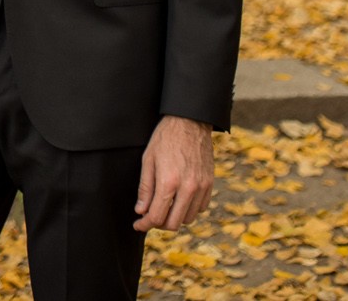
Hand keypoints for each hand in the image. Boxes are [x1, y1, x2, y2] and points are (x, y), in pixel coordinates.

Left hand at [134, 115, 213, 230]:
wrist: (190, 122)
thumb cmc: (165, 138)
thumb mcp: (148, 160)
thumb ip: (145, 188)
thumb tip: (141, 211)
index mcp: (169, 182)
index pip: (156, 216)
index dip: (144, 224)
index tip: (138, 225)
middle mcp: (188, 188)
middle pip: (174, 223)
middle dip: (159, 224)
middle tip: (149, 217)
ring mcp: (201, 187)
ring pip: (188, 218)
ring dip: (174, 217)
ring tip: (164, 207)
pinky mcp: (210, 184)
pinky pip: (200, 208)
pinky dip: (188, 209)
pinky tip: (179, 200)